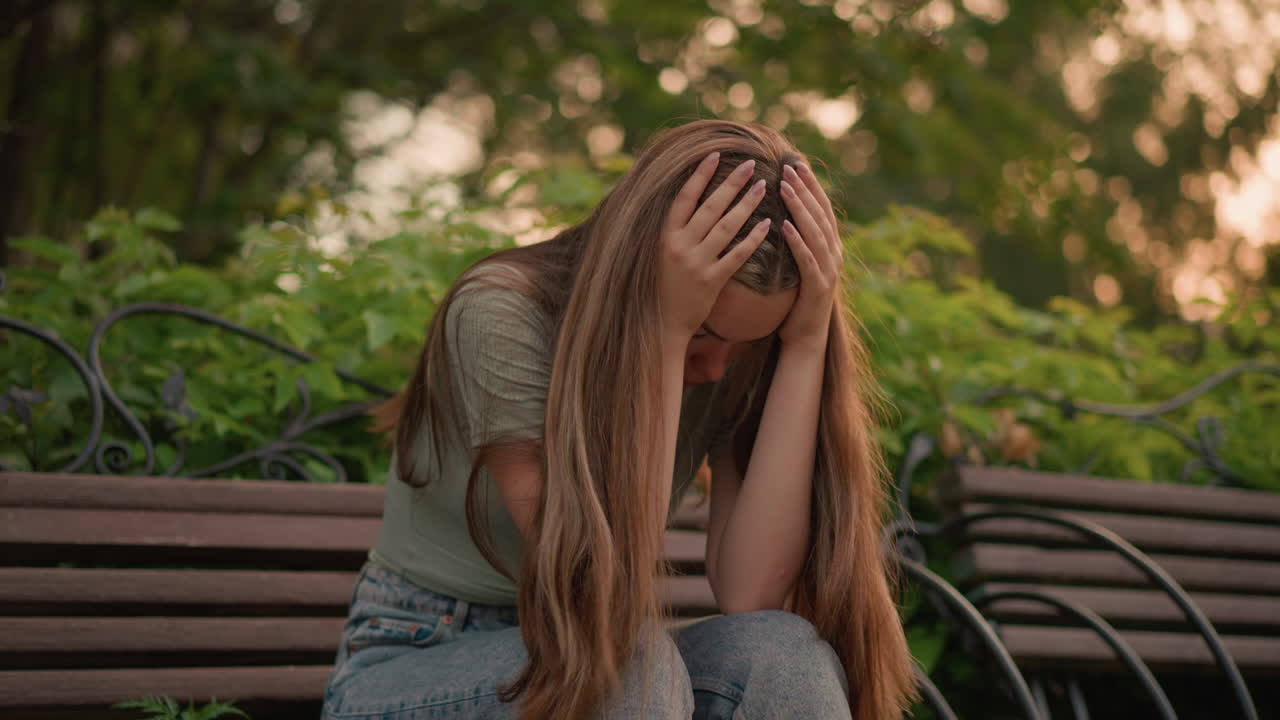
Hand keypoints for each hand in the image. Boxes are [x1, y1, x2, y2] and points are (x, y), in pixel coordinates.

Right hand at [659, 152, 771, 341]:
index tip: (716, 154)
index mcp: (665, 235)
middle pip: (710, 207)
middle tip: (751, 164)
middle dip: (732, 183)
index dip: (700, 175)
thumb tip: (690, 199)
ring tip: (763, 187)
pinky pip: (736, 255)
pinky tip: (767, 224)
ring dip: (746, 205)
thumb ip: (677, 229)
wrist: (662, 323)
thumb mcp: (662, 253)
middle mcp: (679, 246)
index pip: (684, 198)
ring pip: (725, 227)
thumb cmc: (664, 285)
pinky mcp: (711, 281)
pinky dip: (752, 239)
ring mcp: (695, 263)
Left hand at [777, 163, 841, 349]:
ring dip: (800, 208)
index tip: (797, 163)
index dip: (811, 185)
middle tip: (790, 167)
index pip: (821, 209)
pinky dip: (797, 241)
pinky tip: (785, 226)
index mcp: (829, 247)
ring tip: (786, 188)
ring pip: (815, 232)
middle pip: (820, 215)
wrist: (806, 337)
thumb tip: (779, 215)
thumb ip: (796, 242)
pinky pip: (807, 260)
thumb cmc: (796, 300)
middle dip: (806, 189)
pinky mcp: (818, 287)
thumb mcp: (798, 266)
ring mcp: (828, 271)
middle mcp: (833, 255)